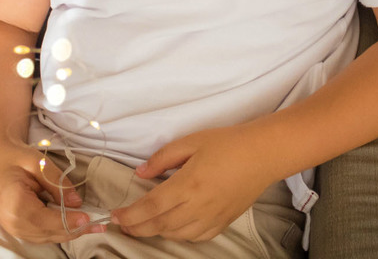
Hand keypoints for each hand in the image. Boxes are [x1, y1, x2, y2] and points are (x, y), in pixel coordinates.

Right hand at [0, 141, 106, 242]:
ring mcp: (13, 228)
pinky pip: (42, 235)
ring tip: (93, 226)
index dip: (69, 221)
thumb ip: (58, 183)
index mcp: (15, 203)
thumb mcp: (39, 163)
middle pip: (49, 232)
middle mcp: (12, 221)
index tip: (89, 217)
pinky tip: (76, 225)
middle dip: (75, 229)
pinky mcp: (17, 228)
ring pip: (47, 237)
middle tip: (100, 225)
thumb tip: (77, 203)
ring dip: (70, 233)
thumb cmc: (16, 157)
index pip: (47, 220)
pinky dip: (60, 231)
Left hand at [111, 126, 274, 241]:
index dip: (130, 214)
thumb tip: (141, 173)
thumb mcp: (191, 141)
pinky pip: (196, 237)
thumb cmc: (228, 143)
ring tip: (144, 224)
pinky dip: (179, 235)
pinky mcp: (223, 222)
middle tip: (123, 224)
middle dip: (137, 228)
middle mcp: (198, 206)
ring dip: (156, 232)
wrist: (262, 154)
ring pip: (176, 235)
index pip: (151, 206)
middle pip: (160, 225)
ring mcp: (212, 217)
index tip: (115, 215)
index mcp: (188, 184)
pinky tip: (173, 227)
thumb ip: (163, 158)